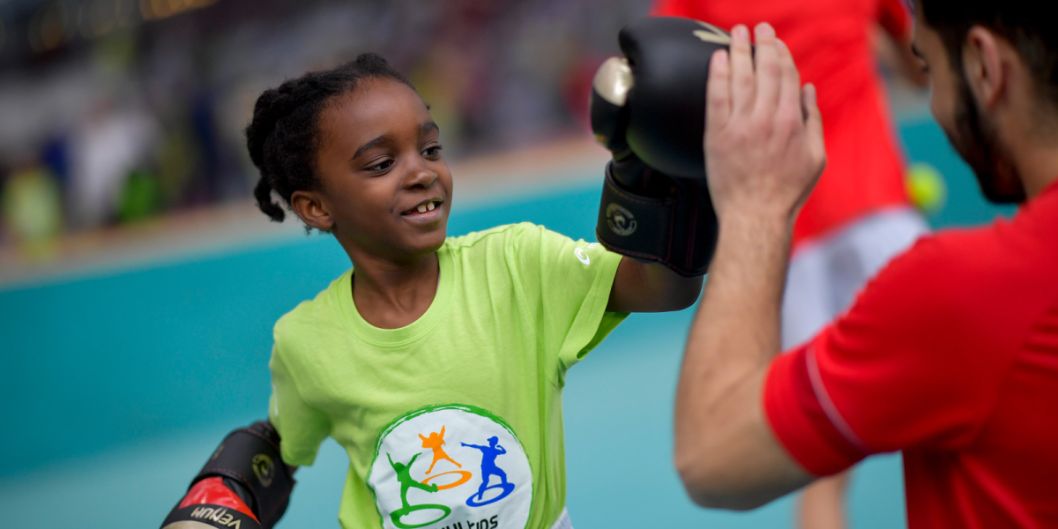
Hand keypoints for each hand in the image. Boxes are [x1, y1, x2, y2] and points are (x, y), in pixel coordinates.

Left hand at [703, 23, 824, 223]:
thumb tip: (808, 89)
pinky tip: (717, 59)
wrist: (755, 216)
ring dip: (739, 51)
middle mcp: (766, 118)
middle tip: (758, 27)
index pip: (787, 77)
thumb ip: (813, 120)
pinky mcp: (717, 135)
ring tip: (736, 33)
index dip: (781, 54)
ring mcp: (740, 125)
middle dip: (762, 44)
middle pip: (765, 71)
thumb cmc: (787, 192)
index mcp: (792, 121)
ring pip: (740, 79)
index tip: (775, 41)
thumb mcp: (815, 157)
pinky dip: (717, 75)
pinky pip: (717, 97)